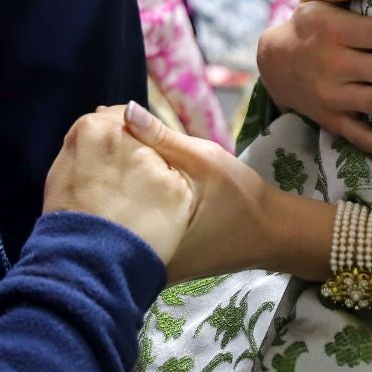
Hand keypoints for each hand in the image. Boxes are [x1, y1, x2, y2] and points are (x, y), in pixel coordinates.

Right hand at [44, 106, 194, 265]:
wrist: (86, 261)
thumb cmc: (68, 219)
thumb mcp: (63, 171)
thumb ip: (85, 141)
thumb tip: (105, 118)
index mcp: (93, 128)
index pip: (117, 119)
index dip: (121, 141)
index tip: (120, 159)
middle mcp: (126, 137)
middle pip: (143, 137)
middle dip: (140, 155)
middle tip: (129, 187)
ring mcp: (154, 162)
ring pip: (162, 161)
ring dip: (156, 178)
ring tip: (140, 208)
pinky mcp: (175, 187)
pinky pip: (176, 187)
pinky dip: (169, 201)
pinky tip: (154, 219)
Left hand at [120, 101, 281, 281]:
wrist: (268, 234)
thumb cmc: (238, 197)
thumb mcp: (203, 160)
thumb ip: (163, 138)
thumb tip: (127, 110)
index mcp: (145, 234)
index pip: (104, 188)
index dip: (102, 151)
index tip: (105, 124)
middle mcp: (138, 256)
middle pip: (102, 203)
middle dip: (104, 167)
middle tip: (109, 135)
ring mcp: (145, 261)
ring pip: (113, 213)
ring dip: (114, 182)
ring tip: (120, 151)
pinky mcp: (153, 258)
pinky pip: (128, 223)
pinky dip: (127, 199)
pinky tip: (135, 176)